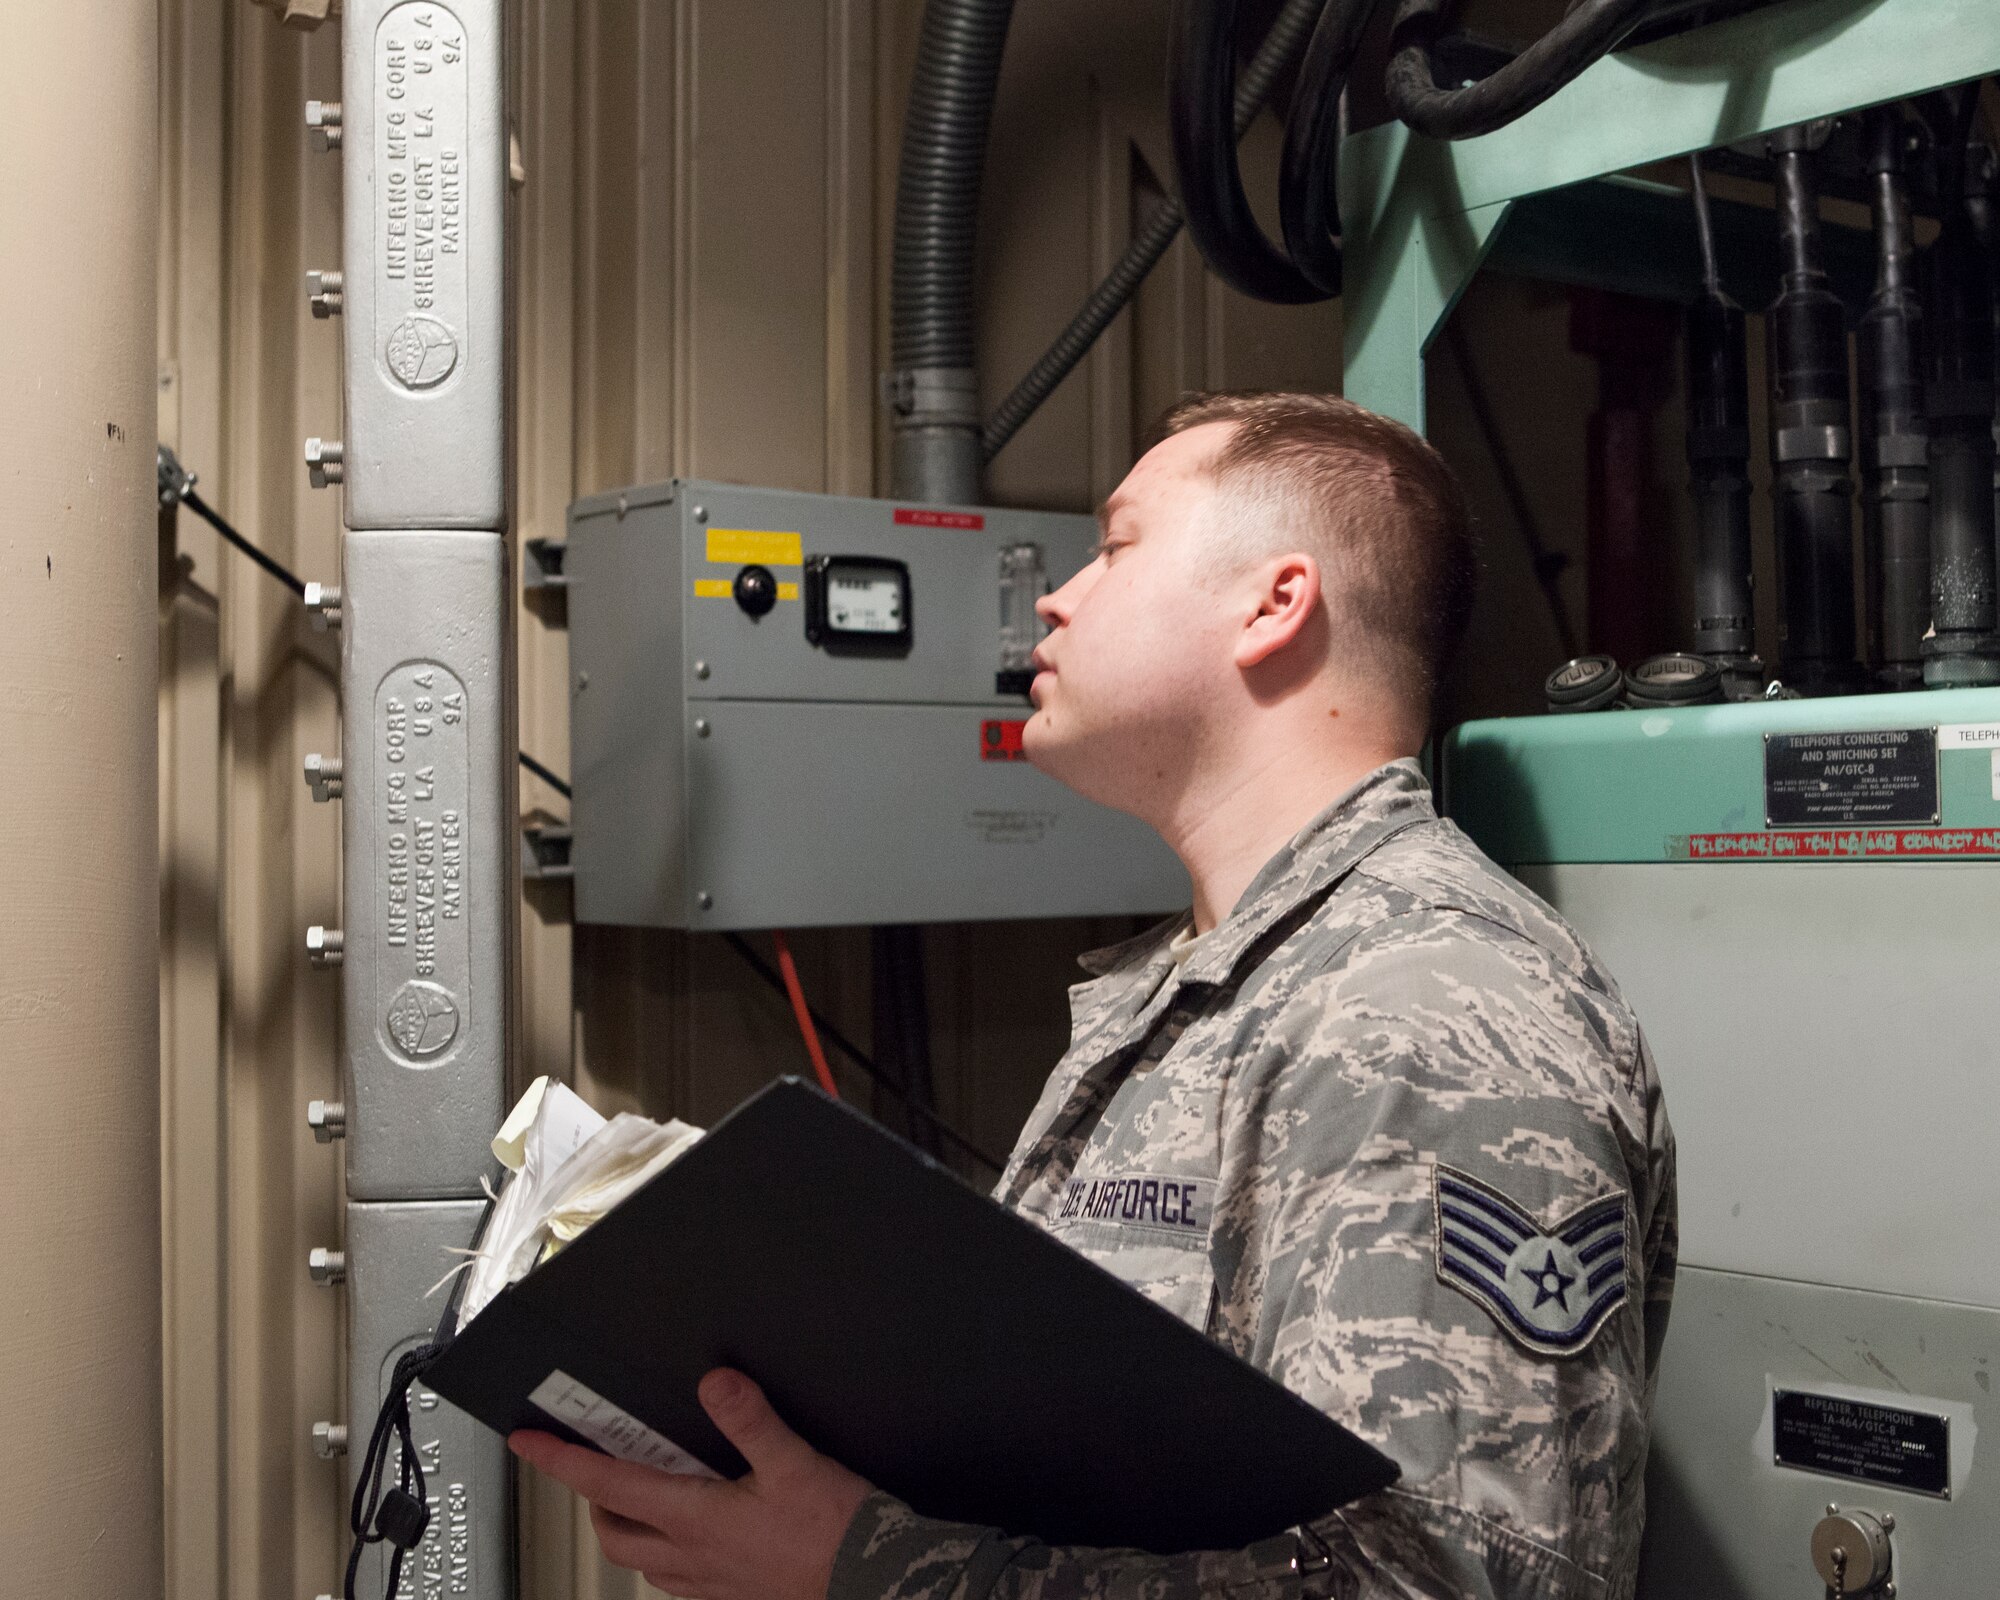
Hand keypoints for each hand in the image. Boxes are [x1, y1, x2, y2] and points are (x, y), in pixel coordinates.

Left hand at [510, 1368, 873, 1599]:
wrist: (876, 1584)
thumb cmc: (837, 1533)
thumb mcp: (795, 1462)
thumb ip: (751, 1418)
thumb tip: (714, 1380)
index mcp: (696, 1518)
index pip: (607, 1484)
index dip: (561, 1461)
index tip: (528, 1442)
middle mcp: (692, 1556)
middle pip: (613, 1532)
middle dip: (592, 1497)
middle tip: (594, 1464)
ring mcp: (710, 1583)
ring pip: (643, 1559)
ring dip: (629, 1526)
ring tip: (644, 1493)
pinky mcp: (734, 1596)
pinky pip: (678, 1578)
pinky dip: (667, 1552)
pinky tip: (695, 1534)